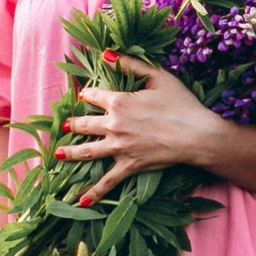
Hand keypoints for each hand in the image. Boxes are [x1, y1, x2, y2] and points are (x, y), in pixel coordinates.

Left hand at [56, 52, 217, 204]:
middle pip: (84, 125)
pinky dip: (93, 193)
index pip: (94, 96)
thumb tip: (105, 54)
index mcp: (119, 102)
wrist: (197, 134)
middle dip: (72, 124)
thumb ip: (130, 63)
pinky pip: (107, 182)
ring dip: (71, 153)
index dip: (88, 94)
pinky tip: (80, 201)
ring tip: (58, 154)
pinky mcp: (128, 166)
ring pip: (87, 151)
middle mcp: (113, 125)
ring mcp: (119, 148)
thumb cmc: (181, 103)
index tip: (84, 94)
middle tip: (64, 126)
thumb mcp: (158, 76)